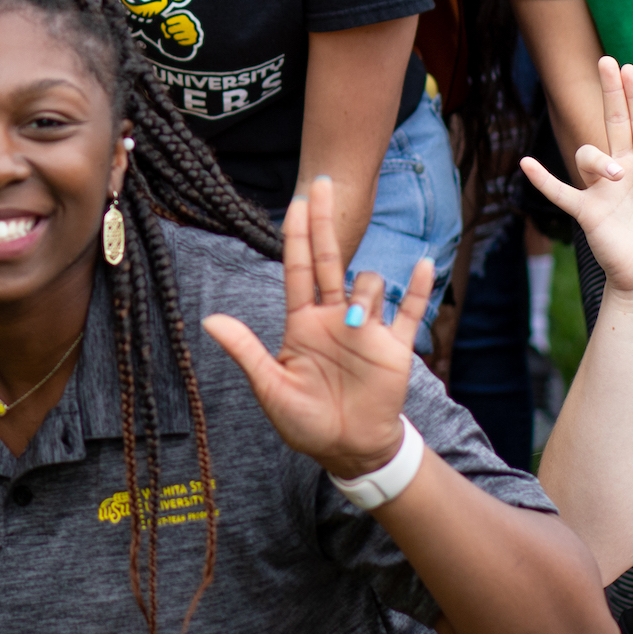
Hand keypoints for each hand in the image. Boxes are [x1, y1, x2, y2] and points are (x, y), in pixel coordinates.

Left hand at [203, 176, 429, 478]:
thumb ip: (246, 351)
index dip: (297, 237)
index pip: (299, 270)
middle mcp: (334, 317)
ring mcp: (366, 329)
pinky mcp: (394, 347)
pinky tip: (422, 264)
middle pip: (331, 260)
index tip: (295, 203)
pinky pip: (409, 312)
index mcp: (302, 323)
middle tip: (321, 184)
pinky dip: (417, 289)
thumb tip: (210, 320)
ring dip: (366, 292)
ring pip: (369, 285)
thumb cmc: (305, 420)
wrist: (348, 449)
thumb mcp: (271, 387)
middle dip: (325, 223)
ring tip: (358, 322)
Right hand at [517, 59, 632, 296]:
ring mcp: (602, 190)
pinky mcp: (587, 211)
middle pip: (614, 122)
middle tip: (606, 62)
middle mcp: (624, 171)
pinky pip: (559, 191)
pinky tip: (527, 163)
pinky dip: (542, 179)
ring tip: (614, 173)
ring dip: (596, 157)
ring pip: (588, 155)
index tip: (628, 68)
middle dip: (610, 92)